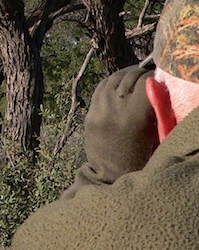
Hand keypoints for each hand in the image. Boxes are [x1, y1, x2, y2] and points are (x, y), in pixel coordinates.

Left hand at [82, 63, 158, 183]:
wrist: (112, 176)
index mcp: (135, 116)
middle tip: (148, 76)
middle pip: (128, 78)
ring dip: (124, 75)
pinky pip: (99, 91)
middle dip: (140, 73)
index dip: (155, 77)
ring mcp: (98, 113)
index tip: (160, 79)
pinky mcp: (89, 117)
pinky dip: (110, 83)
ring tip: (134, 76)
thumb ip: (157, 108)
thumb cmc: (143, 156)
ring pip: (111, 80)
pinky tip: (119, 84)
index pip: (145, 81)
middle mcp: (114, 111)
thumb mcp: (156, 132)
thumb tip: (159, 84)